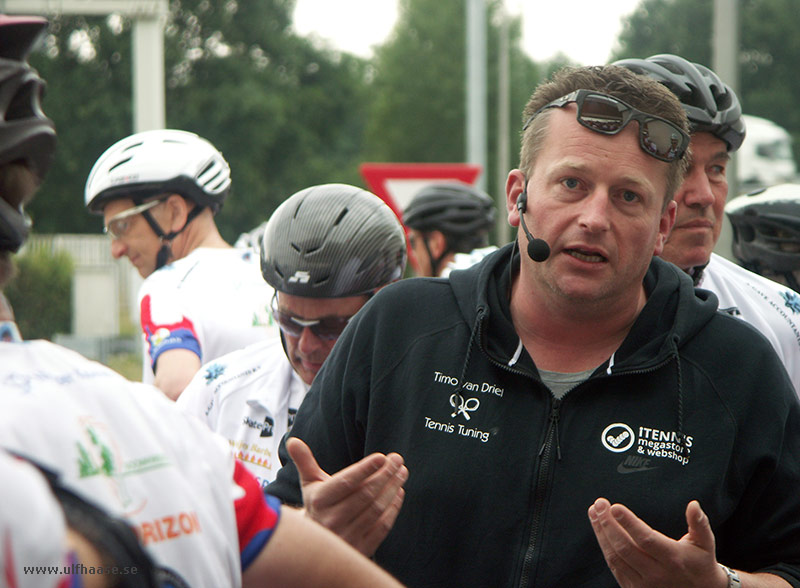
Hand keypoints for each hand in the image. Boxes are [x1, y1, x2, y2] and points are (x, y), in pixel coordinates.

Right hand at [286, 437, 407, 556]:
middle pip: (366, 494)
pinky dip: (393, 509)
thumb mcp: (309, 483)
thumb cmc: (317, 505)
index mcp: (319, 501)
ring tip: (401, 473)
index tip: (382, 457)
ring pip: (376, 510)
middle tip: (397, 460)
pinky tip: (399, 493)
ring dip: (393, 488)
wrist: (313, 544)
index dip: (365, 469)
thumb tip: (293, 441)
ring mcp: (347, 536)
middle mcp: (331, 521)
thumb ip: (304, 461)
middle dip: (385, 474)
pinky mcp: (360, 548)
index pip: (346, 482)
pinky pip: (382, 527)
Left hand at [588, 497, 727, 587]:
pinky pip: (615, 567)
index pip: (646, 539)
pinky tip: (600, 530)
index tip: (615, 507)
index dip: (629, 523)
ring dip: (602, 533)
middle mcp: (657, 573)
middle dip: (608, 524)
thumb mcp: (705, 544)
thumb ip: (699, 523)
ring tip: (594, 513)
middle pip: (625, 547)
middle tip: (599, 504)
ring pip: (615, 557)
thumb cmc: (700, 565)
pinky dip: (605, 547)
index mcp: (673, 558)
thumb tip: (693, 504)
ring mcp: (644, 583)